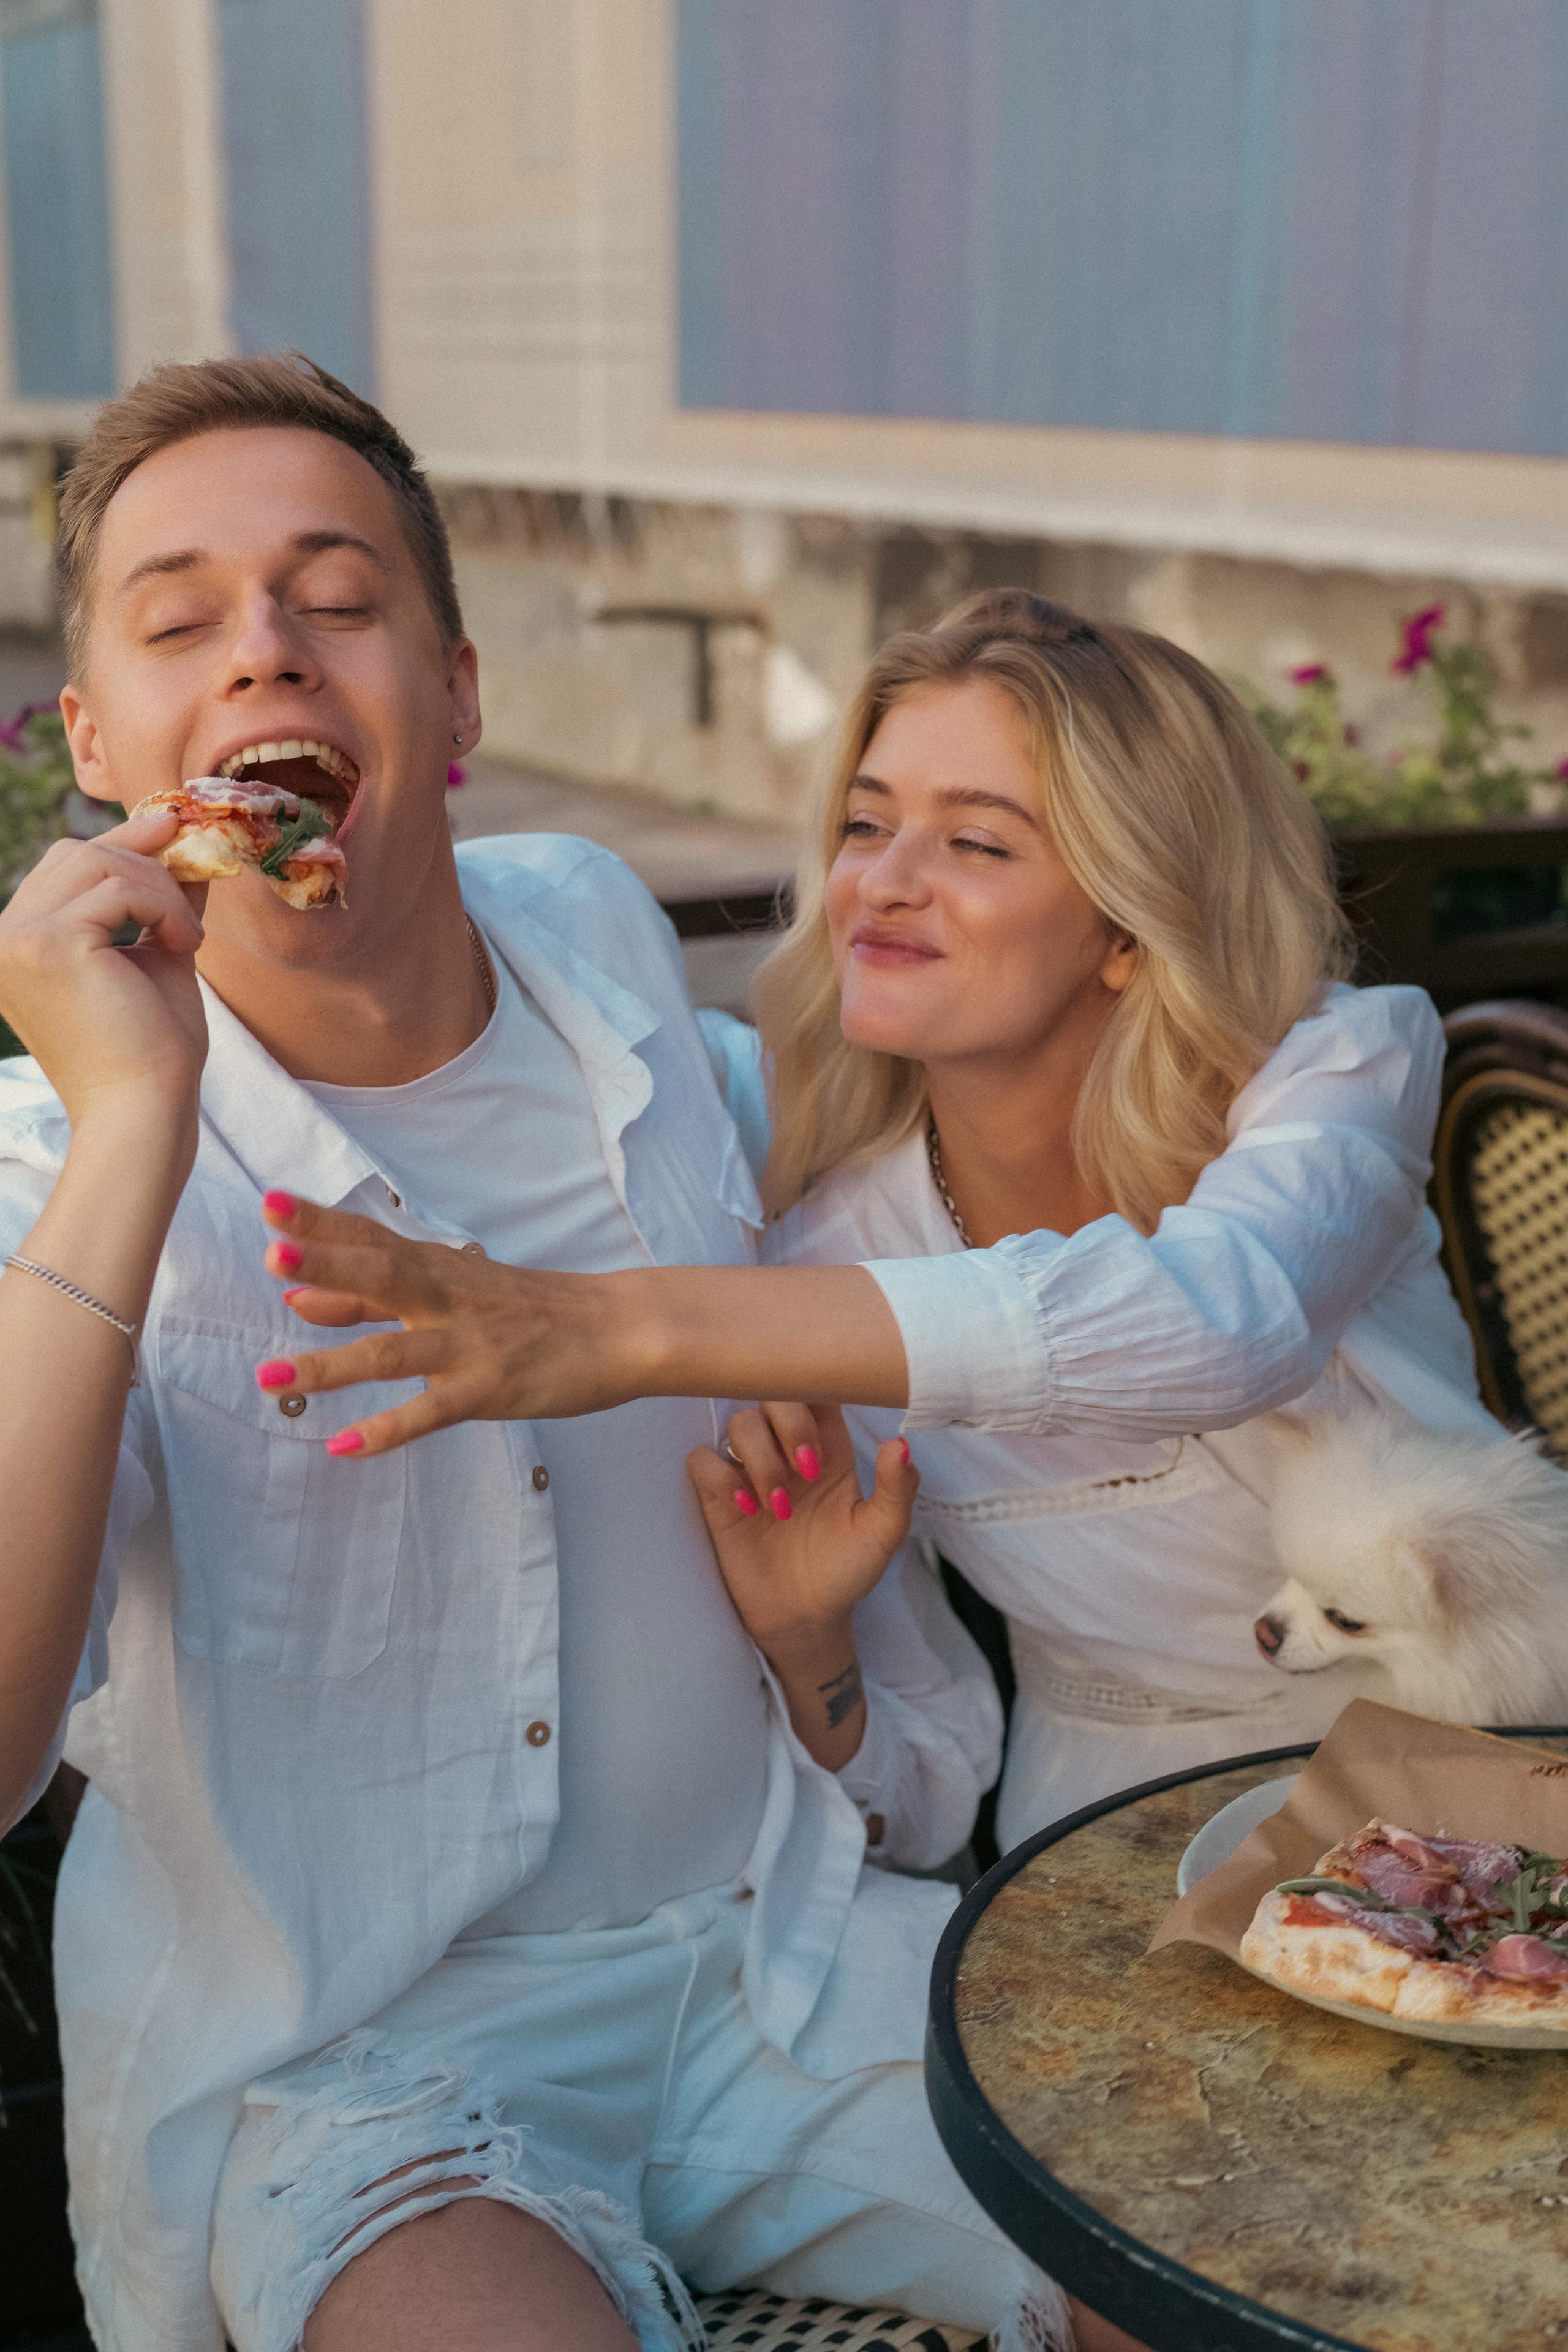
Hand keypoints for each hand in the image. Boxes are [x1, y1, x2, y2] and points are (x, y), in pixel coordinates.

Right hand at [0, 812, 206, 1125]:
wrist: (144, 1110)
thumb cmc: (151, 1049)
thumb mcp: (156, 957)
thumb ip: (159, 903)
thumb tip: (183, 845)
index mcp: (17, 944)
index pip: (67, 868)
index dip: (123, 843)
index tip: (173, 825)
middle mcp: (2, 938)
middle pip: (77, 855)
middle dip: (144, 858)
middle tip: (197, 873)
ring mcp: (16, 940)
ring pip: (100, 864)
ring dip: (161, 890)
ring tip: (190, 938)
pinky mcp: (47, 943)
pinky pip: (119, 888)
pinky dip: (164, 907)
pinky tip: (187, 944)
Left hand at [256, 1193, 639, 1445]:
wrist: (615, 1328)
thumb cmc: (526, 1308)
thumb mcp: (449, 1287)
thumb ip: (371, 1296)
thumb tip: (296, 1296)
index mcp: (435, 1267)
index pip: (371, 1238)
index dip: (321, 1222)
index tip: (270, 1204)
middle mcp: (447, 1298)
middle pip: (381, 1276)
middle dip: (326, 1265)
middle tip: (272, 1252)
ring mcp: (468, 1344)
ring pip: (393, 1352)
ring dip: (331, 1364)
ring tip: (271, 1375)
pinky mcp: (488, 1390)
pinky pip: (431, 1413)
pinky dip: (387, 1430)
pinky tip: (342, 1444)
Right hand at [686, 1402, 917, 1664]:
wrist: (807, 1618)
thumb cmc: (847, 1570)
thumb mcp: (882, 1534)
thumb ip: (896, 1489)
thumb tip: (902, 1443)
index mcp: (829, 1447)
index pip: (818, 1390)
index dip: (820, 1393)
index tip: (832, 1430)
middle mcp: (787, 1449)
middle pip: (775, 1393)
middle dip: (790, 1423)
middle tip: (806, 1470)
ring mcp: (751, 1471)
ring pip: (739, 1421)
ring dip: (760, 1457)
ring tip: (778, 1506)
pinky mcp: (719, 1497)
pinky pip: (702, 1459)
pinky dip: (720, 1475)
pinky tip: (745, 1509)